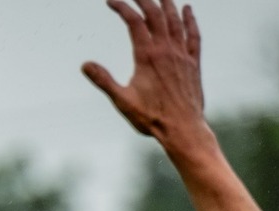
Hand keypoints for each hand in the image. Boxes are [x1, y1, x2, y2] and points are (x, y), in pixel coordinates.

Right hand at [83, 1, 209, 153]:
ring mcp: (181, 54)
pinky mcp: (193, 63)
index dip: (121, 7)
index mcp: (147, 55)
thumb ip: (104, 81)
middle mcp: (165, 49)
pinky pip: (193, 35)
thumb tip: (85, 65)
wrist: (183, 130)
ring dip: (166, 3)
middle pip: (154, 13)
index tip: (111, 2)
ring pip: (174, 19)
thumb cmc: (152, 119)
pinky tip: (187, 9)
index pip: (133, 21)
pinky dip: (190, 20)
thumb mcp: (123, 101)